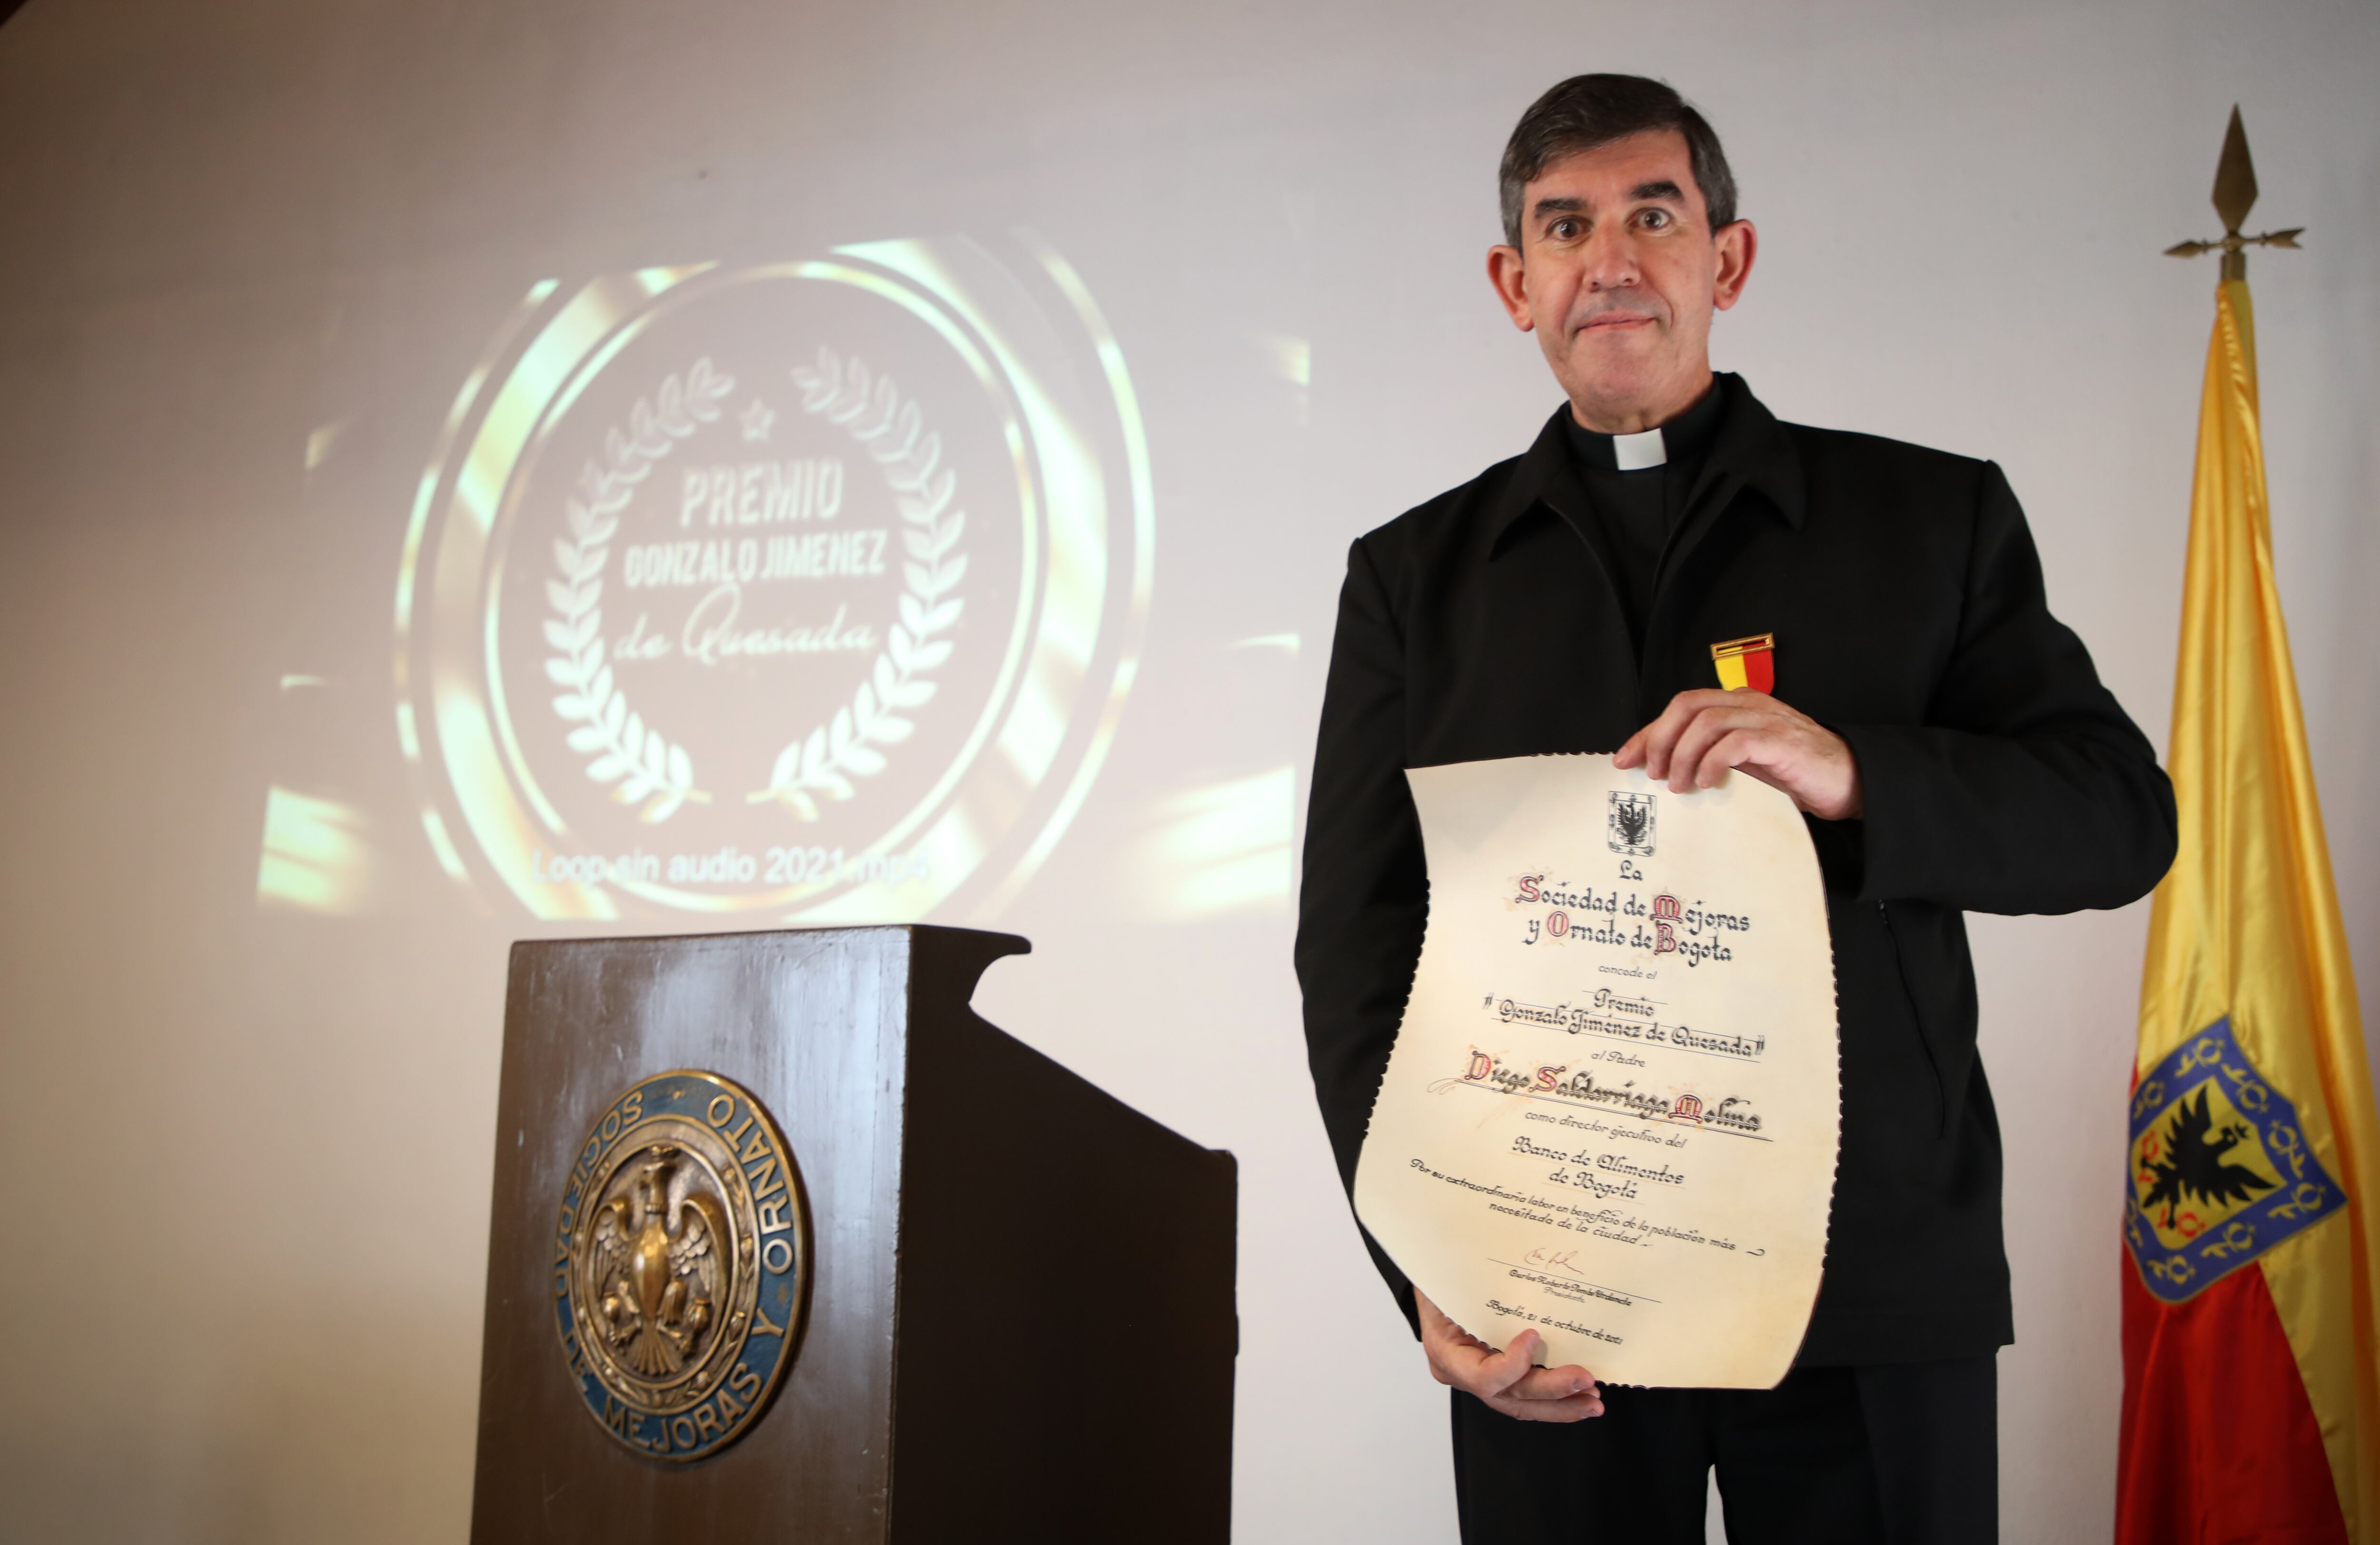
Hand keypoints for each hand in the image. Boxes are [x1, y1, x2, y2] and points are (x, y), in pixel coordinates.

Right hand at [1416, 1288, 1603, 1421]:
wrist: (1434, 1284)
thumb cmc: (1442, 1280)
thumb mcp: (1448, 1278)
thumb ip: (1472, 1285)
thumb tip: (1507, 1272)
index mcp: (1446, 1353)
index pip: (1481, 1377)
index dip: (1511, 1365)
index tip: (1534, 1336)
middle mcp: (1463, 1375)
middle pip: (1510, 1396)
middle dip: (1552, 1392)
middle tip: (1585, 1381)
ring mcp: (1481, 1381)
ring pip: (1522, 1405)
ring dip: (1561, 1405)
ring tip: (1593, 1401)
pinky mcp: (1499, 1379)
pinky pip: (1526, 1396)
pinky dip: (1555, 1399)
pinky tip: (1581, 1396)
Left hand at [1615, 689, 1862, 819]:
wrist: (1849, 781)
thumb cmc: (1794, 772)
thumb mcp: (1743, 763)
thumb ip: (1710, 757)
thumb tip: (1664, 771)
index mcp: (1737, 705)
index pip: (1681, 707)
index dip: (1648, 732)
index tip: (1625, 759)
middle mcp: (1749, 705)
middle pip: (1688, 705)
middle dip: (1660, 739)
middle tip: (1653, 773)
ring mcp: (1767, 720)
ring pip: (1708, 721)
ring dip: (1684, 754)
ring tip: (1679, 784)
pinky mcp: (1782, 741)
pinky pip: (1738, 742)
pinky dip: (1714, 761)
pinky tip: (1707, 782)